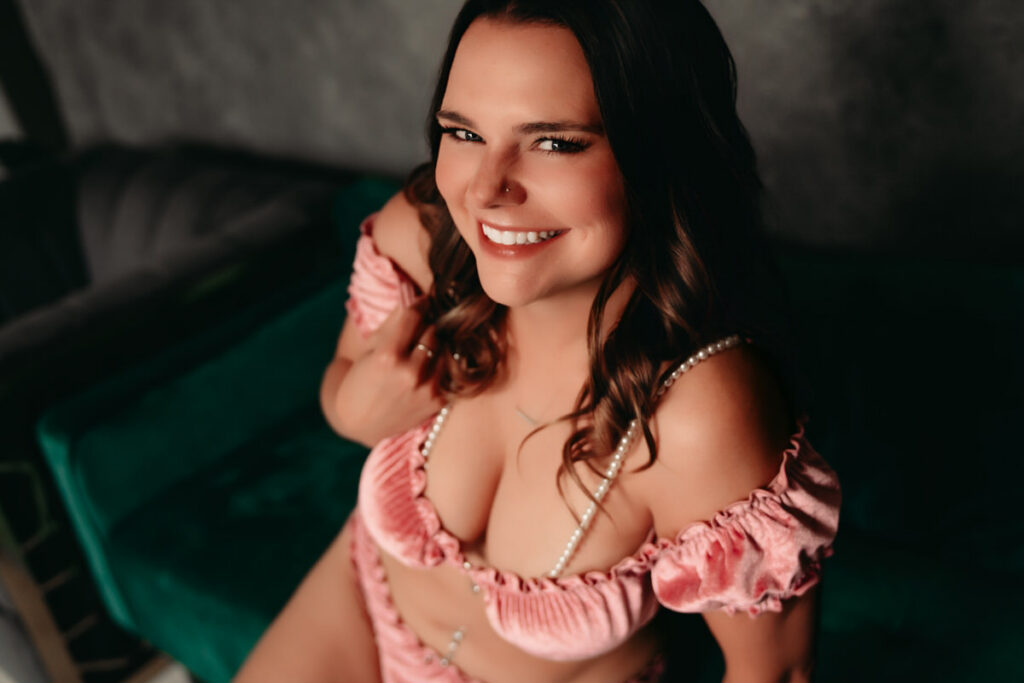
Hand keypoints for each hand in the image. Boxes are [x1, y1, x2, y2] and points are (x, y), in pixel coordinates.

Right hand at [328, 299, 445, 445]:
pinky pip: (448, 370)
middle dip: (425, 328)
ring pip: (444, 349)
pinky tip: (427, 368)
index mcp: (388, 356)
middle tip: (417, 331)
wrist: (360, 422)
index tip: (422, 301)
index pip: (414, 316)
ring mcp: (426, 389)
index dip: (419, 304)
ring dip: (435, 346)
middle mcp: (410, 373)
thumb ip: (394, 324)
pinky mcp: (437, 401)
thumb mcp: (370, 349)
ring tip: (421, 351)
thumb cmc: (360, 380)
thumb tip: (416, 298)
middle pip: (432, 331)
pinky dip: (439, 365)